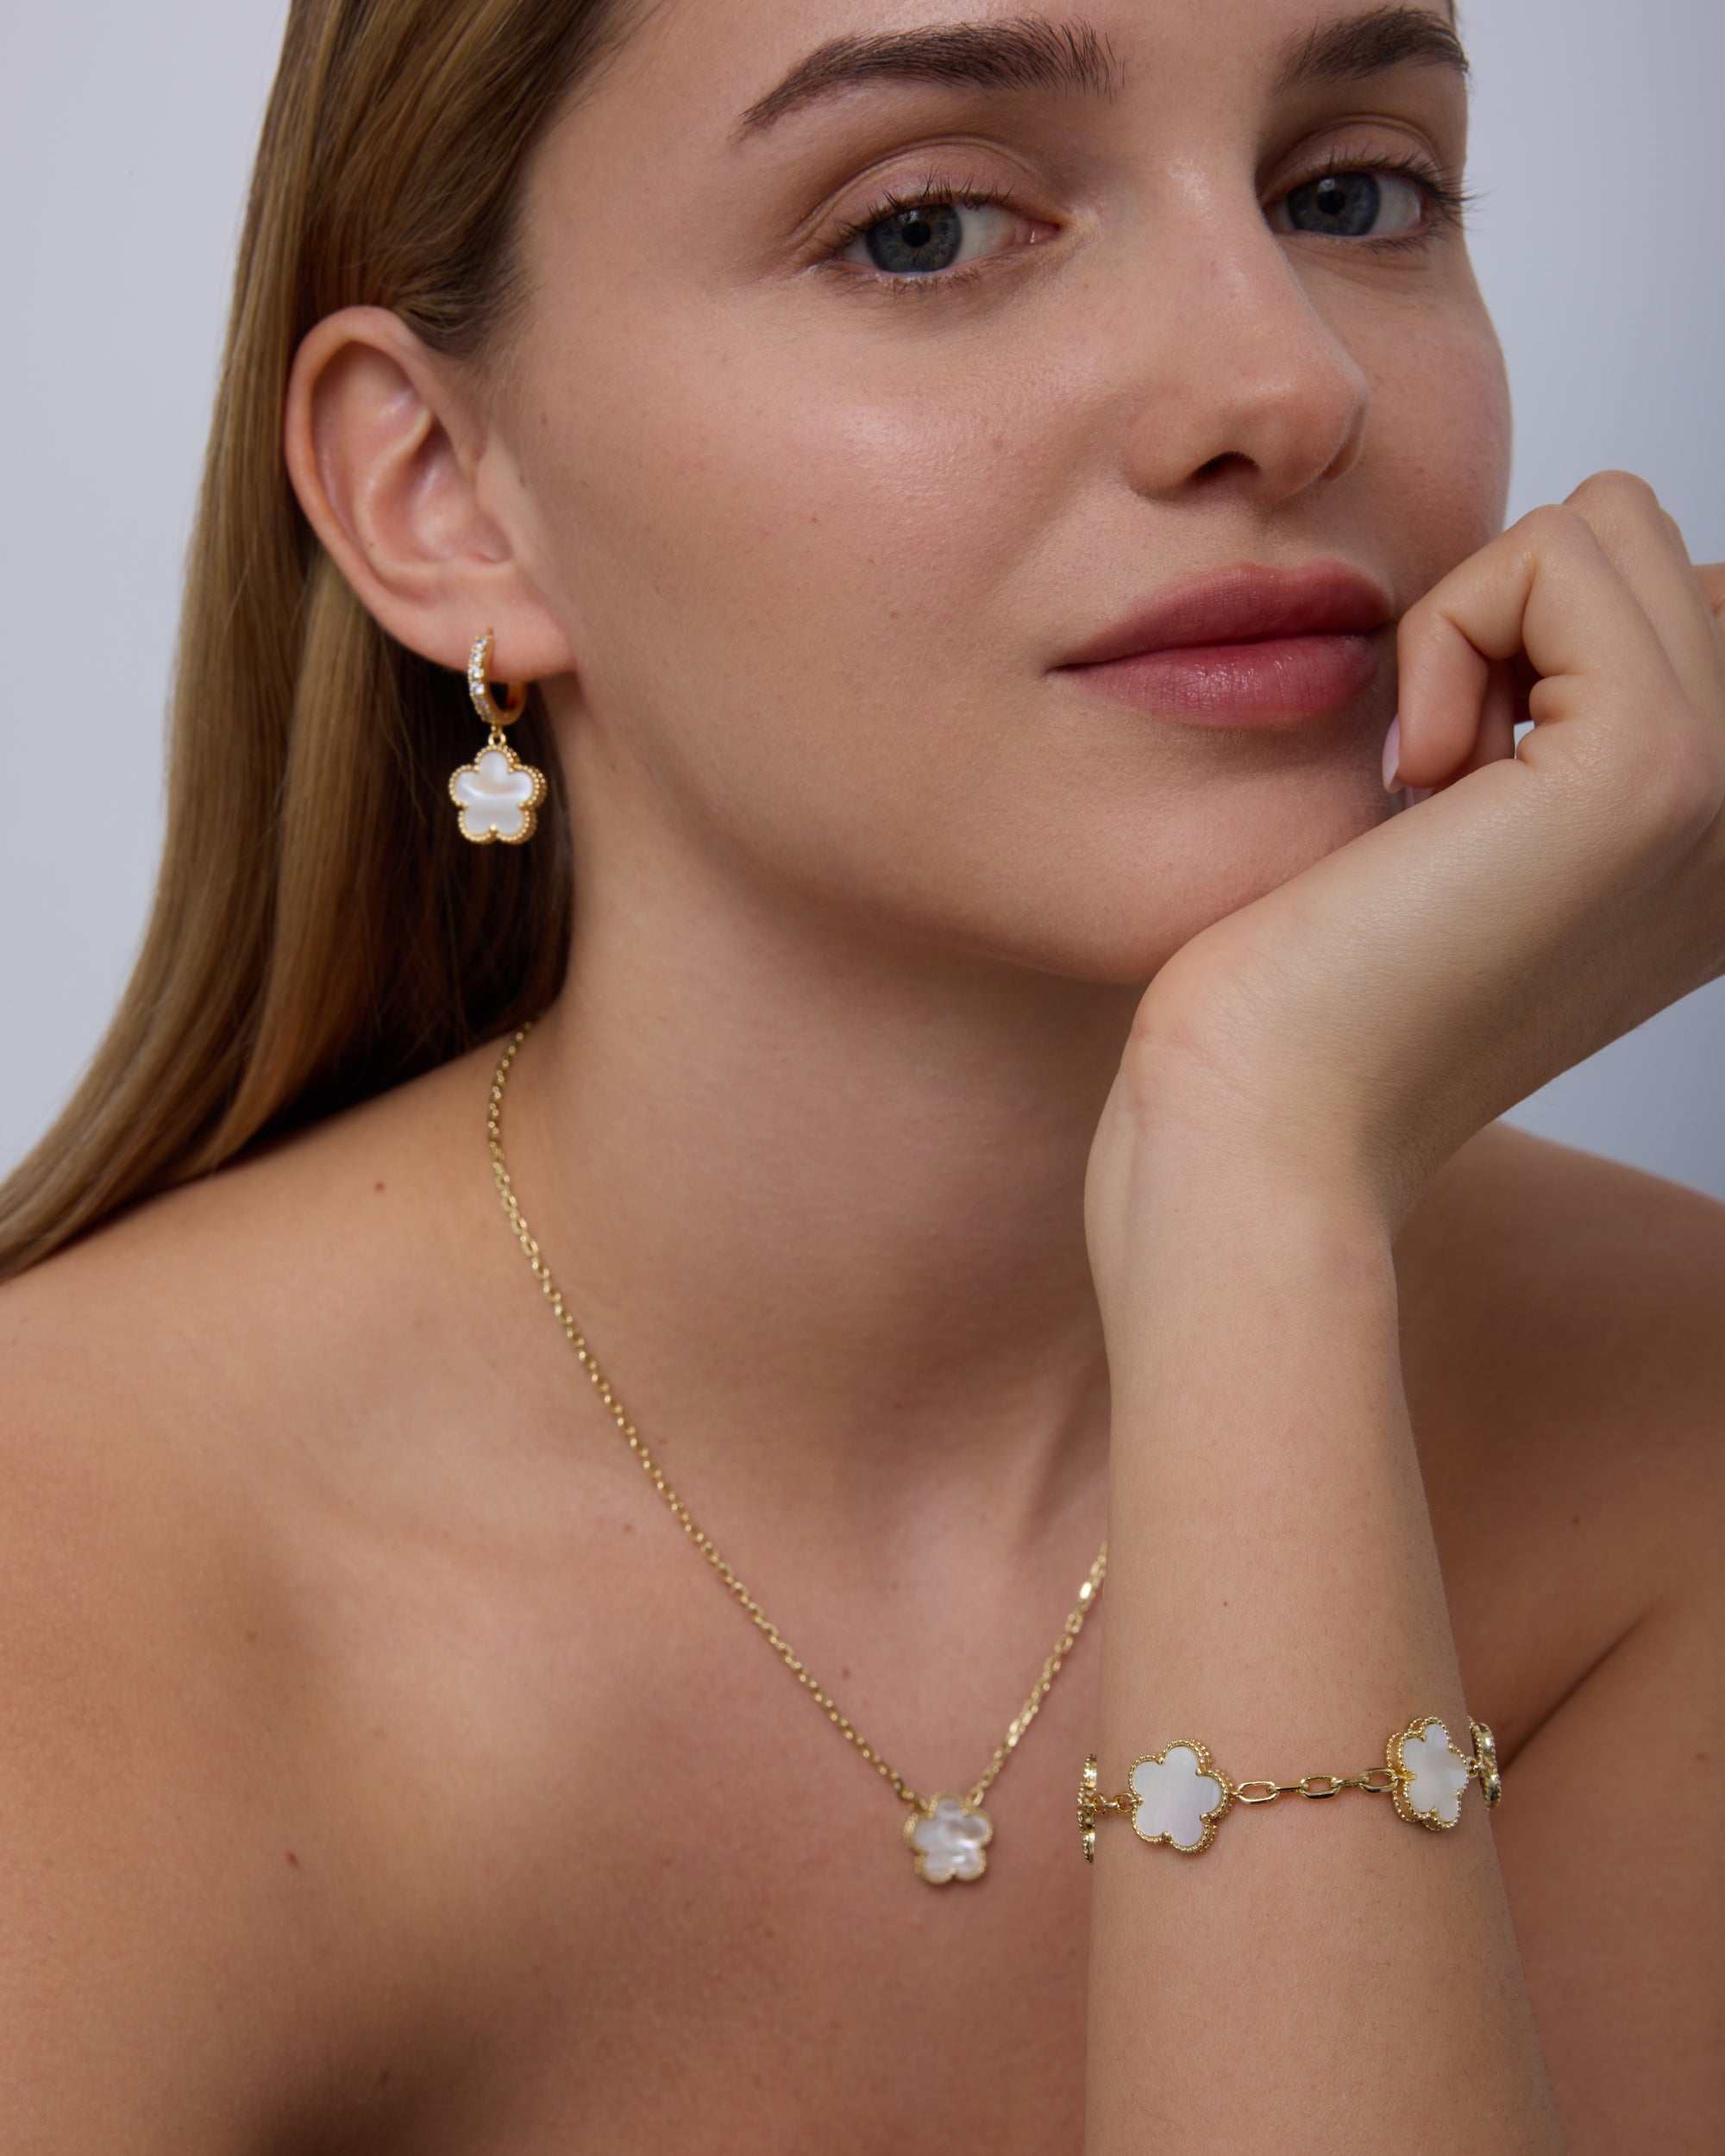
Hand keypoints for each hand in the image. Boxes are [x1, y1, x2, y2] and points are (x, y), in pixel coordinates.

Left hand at [1094, 472, 1724, 1245]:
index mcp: (1718, 835)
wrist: (1273, 1110)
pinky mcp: (1651, 765)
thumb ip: (1557, 706)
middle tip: (1442, 786)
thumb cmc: (1319, 977)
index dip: (1526, 648)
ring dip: (1472, 628)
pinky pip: (1551, 553)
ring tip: (1435, 787)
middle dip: (1506, 621)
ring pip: (1604, 525)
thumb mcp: (1465, 827)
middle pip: (1643, 542)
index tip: (1461, 799)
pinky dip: (1442, 636)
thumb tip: (1585, 557)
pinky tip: (1417, 780)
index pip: (1673, 599)